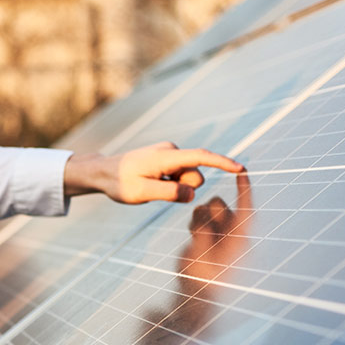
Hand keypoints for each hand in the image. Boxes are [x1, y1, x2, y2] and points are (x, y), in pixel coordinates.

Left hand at [64, 142, 244, 203]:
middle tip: (157, 191)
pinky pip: (180, 178)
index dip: (222, 163)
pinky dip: (171, 185)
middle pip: (195, 176)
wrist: (103, 172)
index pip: (201, 158)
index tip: (241, 169)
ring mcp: (170, 155)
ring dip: (175, 188)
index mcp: (166, 156)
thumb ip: (168, 193)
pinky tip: (152, 184)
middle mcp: (171, 151)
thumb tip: (192, 193)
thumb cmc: (119, 183)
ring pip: (188, 179)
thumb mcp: (141, 193)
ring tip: (151, 186)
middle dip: (184, 189)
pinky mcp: (168, 160)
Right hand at [178, 171, 252, 289]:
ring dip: (199, 217)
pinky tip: (194, 239)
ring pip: (208, 210)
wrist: (197, 295)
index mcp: (239, 238)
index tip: (243, 171)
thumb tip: (201, 212)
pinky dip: (195, 224)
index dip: (245, 189)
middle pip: (220, 205)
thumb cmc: (204, 279)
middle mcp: (231, 233)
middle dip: (208, 211)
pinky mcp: (209, 237)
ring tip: (195, 237)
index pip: (245, 208)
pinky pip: (200, 219)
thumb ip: (203, 232)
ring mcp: (220, 235)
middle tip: (198, 230)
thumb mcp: (201, 255)